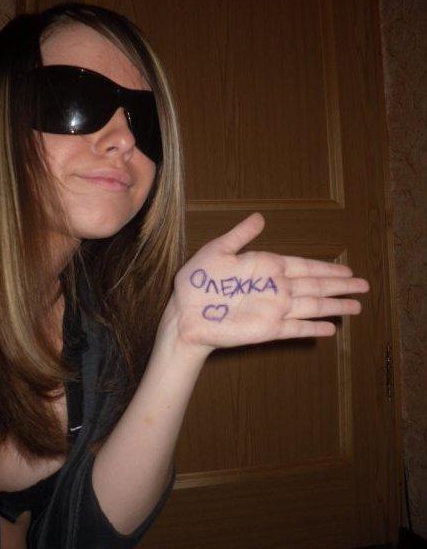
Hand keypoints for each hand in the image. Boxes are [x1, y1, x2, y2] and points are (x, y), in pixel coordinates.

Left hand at [168, 212, 369, 354]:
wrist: (184, 314)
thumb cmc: (197, 281)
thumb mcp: (217, 250)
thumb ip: (241, 236)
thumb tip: (260, 217)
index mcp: (266, 267)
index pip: (304, 266)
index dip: (327, 268)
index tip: (348, 270)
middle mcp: (276, 289)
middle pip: (316, 286)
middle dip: (340, 286)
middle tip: (364, 286)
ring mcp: (274, 311)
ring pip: (312, 307)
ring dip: (334, 307)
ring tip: (357, 307)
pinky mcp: (267, 331)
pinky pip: (295, 329)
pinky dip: (313, 329)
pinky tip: (330, 329)